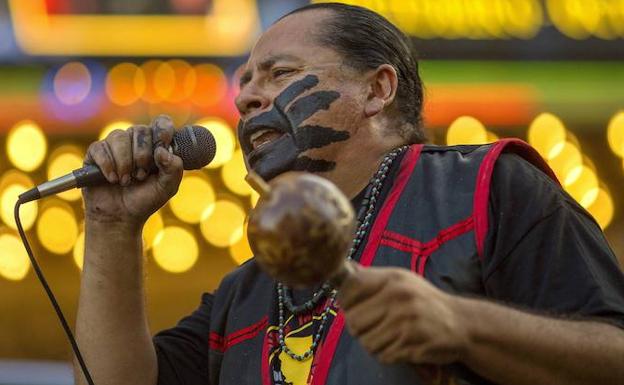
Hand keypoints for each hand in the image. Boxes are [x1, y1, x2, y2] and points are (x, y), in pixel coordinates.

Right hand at [82, 115, 182, 225]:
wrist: (121, 217)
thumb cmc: (145, 200)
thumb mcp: (167, 187)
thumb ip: (173, 169)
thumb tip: (162, 150)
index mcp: (155, 145)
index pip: (161, 123)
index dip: (163, 129)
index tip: (163, 142)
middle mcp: (134, 141)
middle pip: (140, 130)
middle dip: (142, 155)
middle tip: (141, 175)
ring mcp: (114, 146)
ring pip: (119, 137)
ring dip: (125, 162)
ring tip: (126, 181)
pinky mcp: (95, 154)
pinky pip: (100, 148)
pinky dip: (108, 165)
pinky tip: (112, 179)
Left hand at [338, 265, 468, 364]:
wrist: (461, 322)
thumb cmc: (424, 301)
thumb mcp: (402, 281)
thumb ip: (374, 279)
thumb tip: (346, 269)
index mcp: (393, 279)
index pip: (350, 288)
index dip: (345, 300)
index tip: (352, 306)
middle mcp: (398, 297)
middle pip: (353, 320)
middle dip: (359, 327)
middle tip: (372, 326)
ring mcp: (405, 321)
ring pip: (366, 342)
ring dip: (374, 343)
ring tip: (389, 336)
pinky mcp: (412, 343)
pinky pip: (383, 355)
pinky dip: (388, 354)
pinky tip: (399, 345)